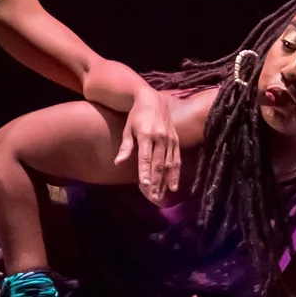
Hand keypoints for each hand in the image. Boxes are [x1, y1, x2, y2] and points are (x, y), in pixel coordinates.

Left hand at [114, 85, 181, 205]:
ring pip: (168, 164)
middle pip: (158, 163)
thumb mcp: (128, 128)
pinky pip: (177, 159)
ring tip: (162, 196)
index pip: (145, 157)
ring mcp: (169, 139)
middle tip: (153, 197)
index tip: (144, 186)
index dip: (144, 172)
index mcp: (145, 134)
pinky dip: (175, 174)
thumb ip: (126, 146)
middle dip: (155, 181)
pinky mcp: (176, 140)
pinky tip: (173, 186)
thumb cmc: (136, 115)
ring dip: (165, 181)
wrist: (153, 99)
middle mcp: (159, 137)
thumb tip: (118, 162)